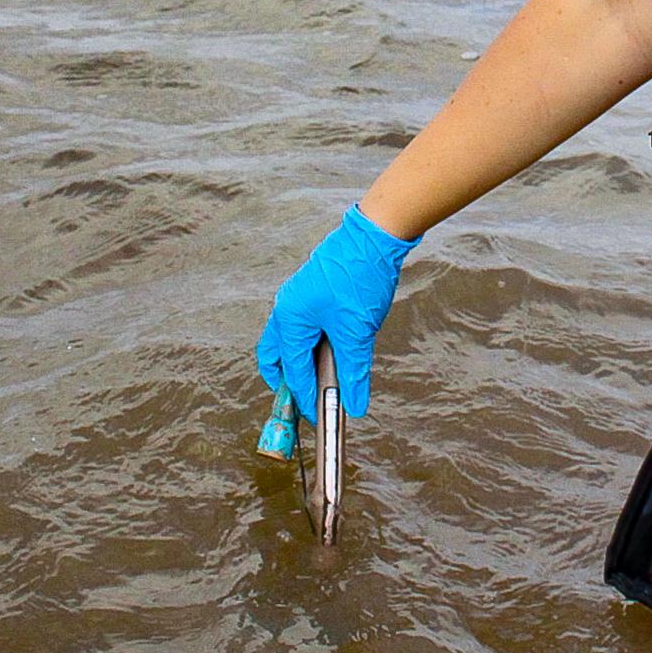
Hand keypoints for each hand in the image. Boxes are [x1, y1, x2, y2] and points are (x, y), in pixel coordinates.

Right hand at [256, 203, 419, 417]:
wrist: (374, 234)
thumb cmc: (360, 278)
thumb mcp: (357, 331)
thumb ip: (353, 371)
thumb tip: (354, 404)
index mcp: (289, 319)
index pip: (293, 369)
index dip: (306, 397)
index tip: (320, 418)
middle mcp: (287, 307)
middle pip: (277, 354)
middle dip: (286, 381)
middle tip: (303, 402)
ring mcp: (298, 296)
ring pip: (290, 339)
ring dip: (301, 361)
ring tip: (318, 382)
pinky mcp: (313, 290)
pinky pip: (304, 324)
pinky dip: (312, 344)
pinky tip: (332, 351)